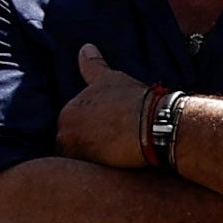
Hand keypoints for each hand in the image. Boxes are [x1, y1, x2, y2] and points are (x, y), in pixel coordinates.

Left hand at [53, 46, 158, 172]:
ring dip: (90, 161)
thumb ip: (92, 66)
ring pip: (77, 161)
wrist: (157, 123)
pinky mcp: (89, 168)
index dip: (88, 133)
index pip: (69, 129)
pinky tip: (113, 169)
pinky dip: (95, 173)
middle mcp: (64, 130)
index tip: (107, 134)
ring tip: (113, 158)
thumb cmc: (136, 99)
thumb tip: (85, 47)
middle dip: (86, 147)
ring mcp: (75, 150)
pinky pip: (86, 176)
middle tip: (112, 146)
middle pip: (69, 146)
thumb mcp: (111, 79)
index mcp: (66, 111)